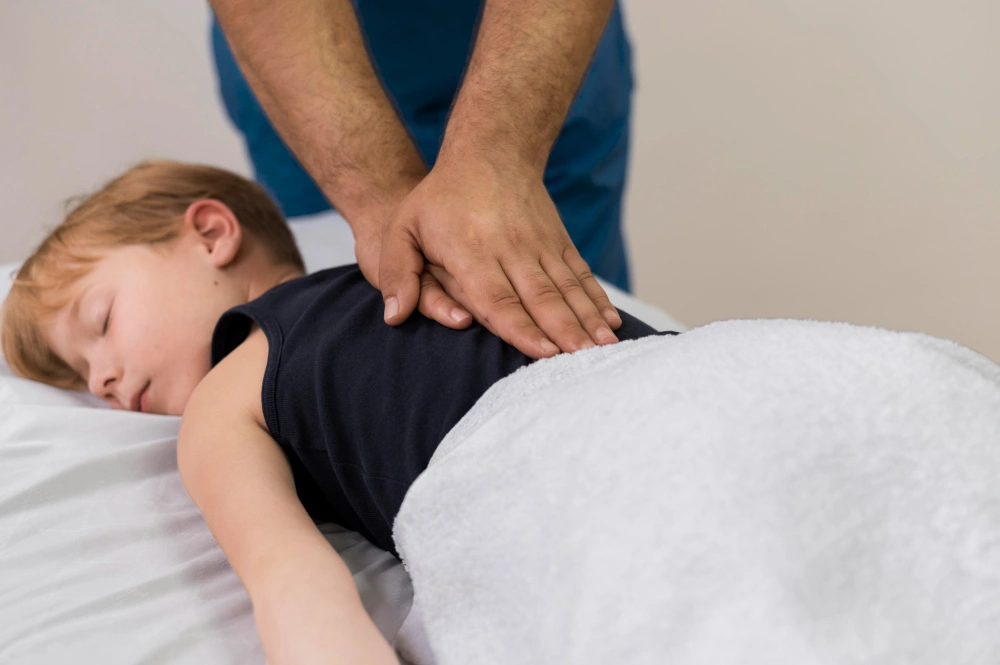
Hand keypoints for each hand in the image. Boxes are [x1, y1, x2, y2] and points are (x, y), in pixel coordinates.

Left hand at [376, 155, 621, 358]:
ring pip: (567, 288)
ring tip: (606, 348)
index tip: (543, 354)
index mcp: (472, 252)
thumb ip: (396, 273)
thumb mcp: (402, 228)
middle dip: (564, 333)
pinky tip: (611, 322)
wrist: (490, 151)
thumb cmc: (439, 197)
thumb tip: (393, 317)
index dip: (521, 329)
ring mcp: (539, 245)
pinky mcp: (558, 241)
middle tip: (583, 363)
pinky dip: (597, 299)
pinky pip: (580, 274)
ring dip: (588, 320)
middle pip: (540, 298)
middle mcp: (511, 250)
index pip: (498, 298)